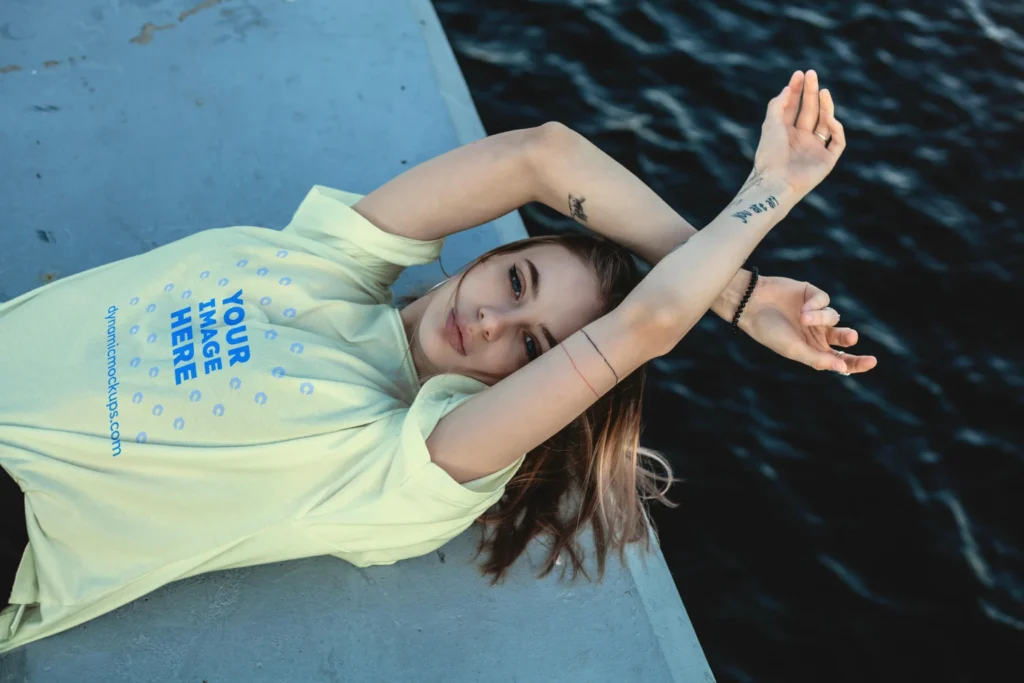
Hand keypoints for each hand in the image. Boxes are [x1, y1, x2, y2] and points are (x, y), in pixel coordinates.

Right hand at [738, 275, 876, 374]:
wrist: (751, 304)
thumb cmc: (769, 331)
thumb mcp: (794, 349)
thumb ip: (818, 359)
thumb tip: (843, 368)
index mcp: (812, 350)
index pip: (840, 359)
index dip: (856, 362)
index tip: (871, 362)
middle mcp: (816, 333)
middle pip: (843, 338)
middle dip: (848, 337)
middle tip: (850, 337)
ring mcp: (815, 313)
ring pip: (833, 316)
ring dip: (821, 318)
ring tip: (803, 318)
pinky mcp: (812, 295)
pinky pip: (825, 300)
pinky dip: (816, 304)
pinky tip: (803, 307)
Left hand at [753, 70, 845, 199]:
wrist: (776, 181)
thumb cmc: (770, 154)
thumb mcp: (770, 125)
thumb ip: (778, 105)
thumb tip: (788, 88)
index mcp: (785, 133)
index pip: (793, 107)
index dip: (797, 90)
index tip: (800, 74)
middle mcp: (800, 140)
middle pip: (809, 111)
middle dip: (811, 92)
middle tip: (812, 74)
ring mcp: (814, 149)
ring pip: (825, 123)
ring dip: (825, 106)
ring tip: (823, 91)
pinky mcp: (827, 160)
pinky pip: (837, 141)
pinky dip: (835, 128)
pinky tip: (828, 118)